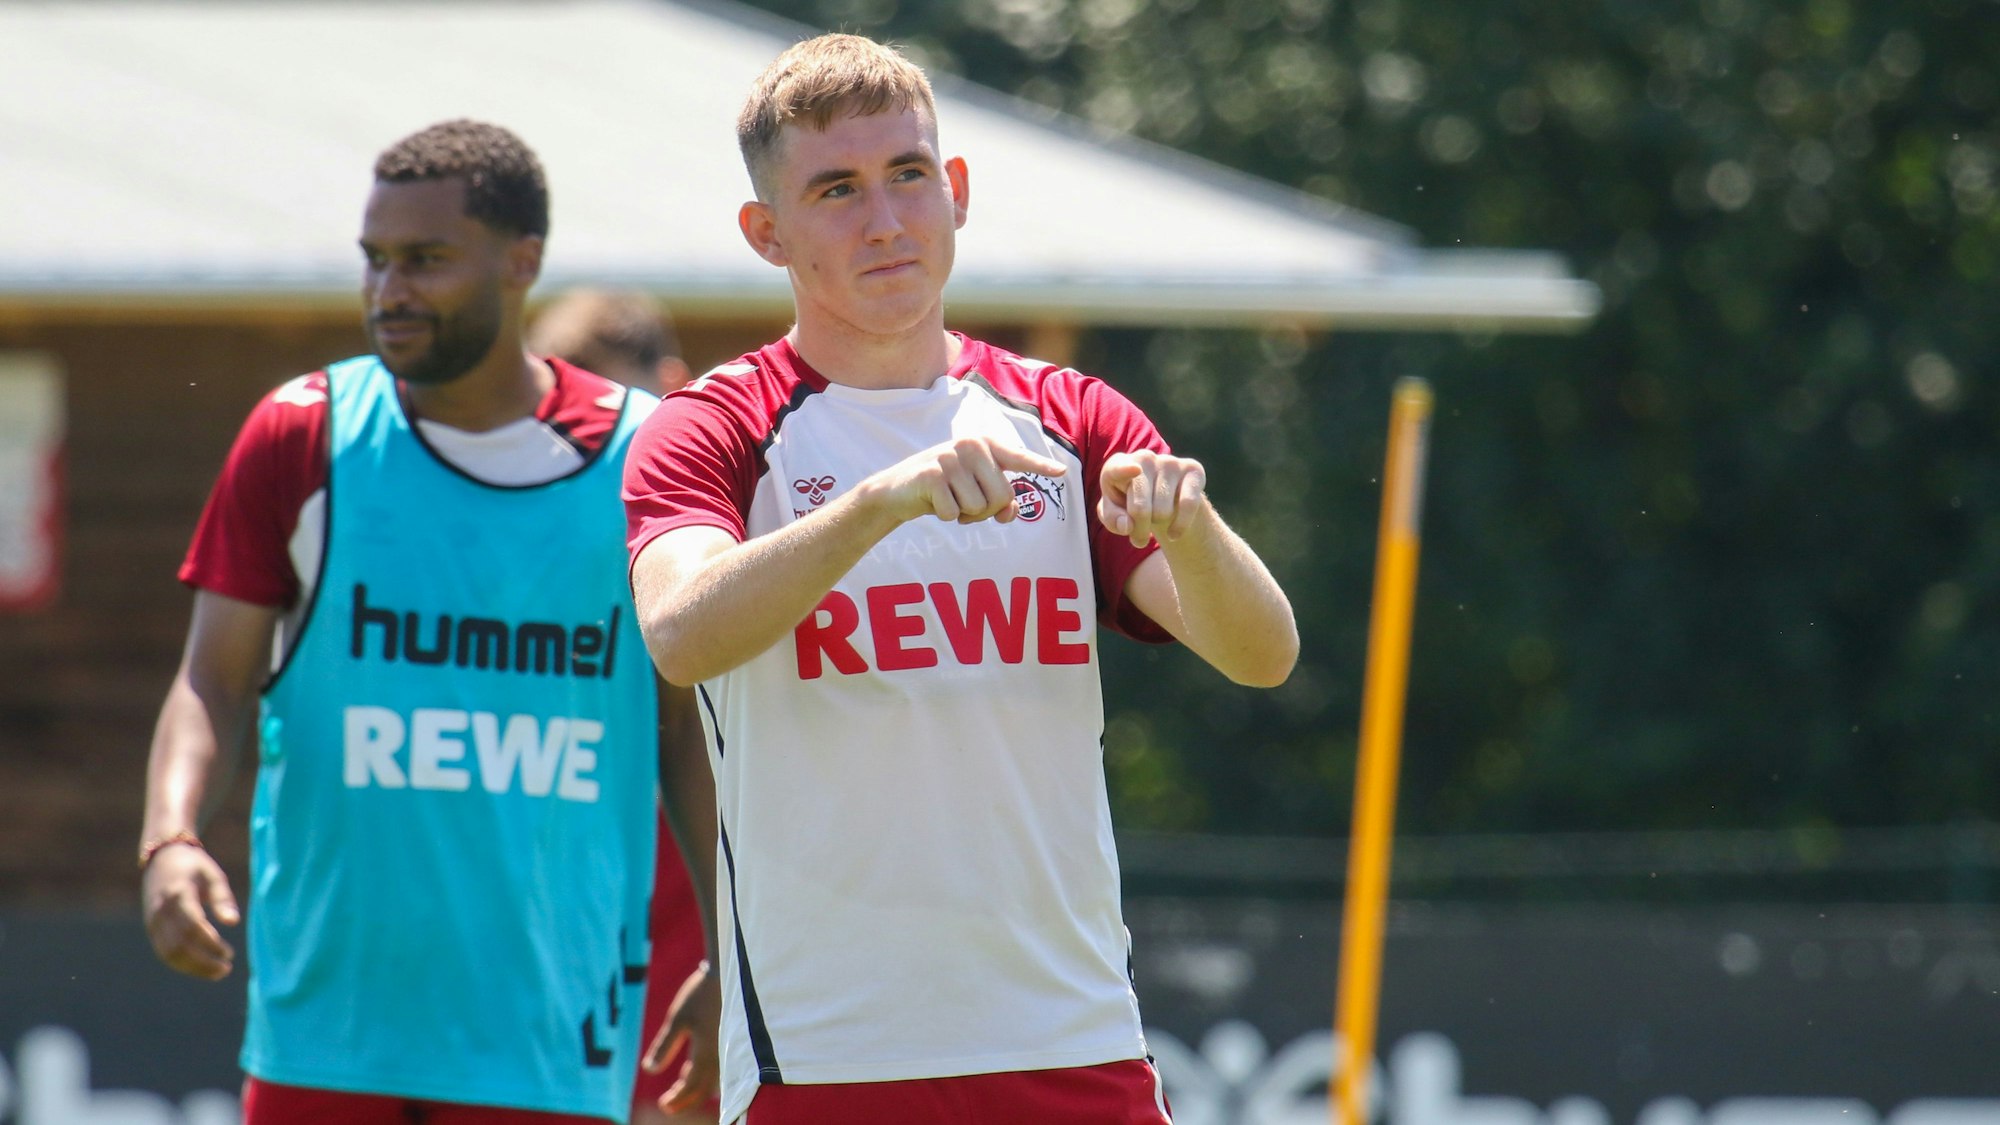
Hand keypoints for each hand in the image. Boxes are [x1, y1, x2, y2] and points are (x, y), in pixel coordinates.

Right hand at [141, 844, 238, 979]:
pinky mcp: (151, 929)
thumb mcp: (213, 875)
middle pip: (179, 945)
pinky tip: (202, 968)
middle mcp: (162, 910)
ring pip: (169, 953)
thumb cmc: (194, 866)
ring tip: (218, 972)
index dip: (211, 943)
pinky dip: (182, 964)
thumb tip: (234, 922)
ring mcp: (153, 921)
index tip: (230, 953)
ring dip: (193, 967)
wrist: (162, 859)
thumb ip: (223, 898)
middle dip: (203, 961)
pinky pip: (164, 952)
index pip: (193, 926)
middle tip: (226, 968)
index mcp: (178, 894)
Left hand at [644, 960, 721, 1112]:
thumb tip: (649, 1070)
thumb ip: (664, 1046)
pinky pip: (719, 1068)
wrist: (729, 973)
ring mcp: (729, 1049)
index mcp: (706, 1054)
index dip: (677, 1099)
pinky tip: (692, 1068)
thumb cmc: (701, 994)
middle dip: (686, 1100)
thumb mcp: (678, 1018)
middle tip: (668, 1105)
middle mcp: (721, 1057)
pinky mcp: (731, 1041)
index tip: (663, 1105)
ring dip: (695, 1088)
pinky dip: (704, 1074)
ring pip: (713, 1080)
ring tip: (679, 1086)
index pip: (691, 1087)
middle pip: (704, 1089)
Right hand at [869, 437, 1066, 525]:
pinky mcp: (932, 475)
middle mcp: (970, 445)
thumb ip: (999, 501)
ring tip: (949, 499)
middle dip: (986, 511)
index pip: (1018, 457)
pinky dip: (945, 516)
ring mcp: (950, 458)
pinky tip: (933, 502)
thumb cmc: (943, 488)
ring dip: (965, 514)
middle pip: (1002, 496)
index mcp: (985, 444)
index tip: (1062, 471)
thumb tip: (1010, 514)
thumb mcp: (973, 491)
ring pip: (979, 507)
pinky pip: (954, 512)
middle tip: (965, 503)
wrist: (897, 490)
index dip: (1040, 465)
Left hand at [1099, 450, 1208, 546]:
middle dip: (1139, 529)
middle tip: (1139, 537)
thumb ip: (1113, 520)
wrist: (1164, 499)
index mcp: (1118, 465)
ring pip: (1163, 511)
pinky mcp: (1193, 469)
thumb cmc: (1132, 505)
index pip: (1117, 468)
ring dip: (1159, 525)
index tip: (1135, 470)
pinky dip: (1180, 526)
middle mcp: (1143, 458)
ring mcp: (1169, 462)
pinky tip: (1174, 534)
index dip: (1124, 470)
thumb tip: (1127, 525)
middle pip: (1140, 508)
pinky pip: (1188, 504)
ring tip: (1156, 520)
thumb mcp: (1115, 516)